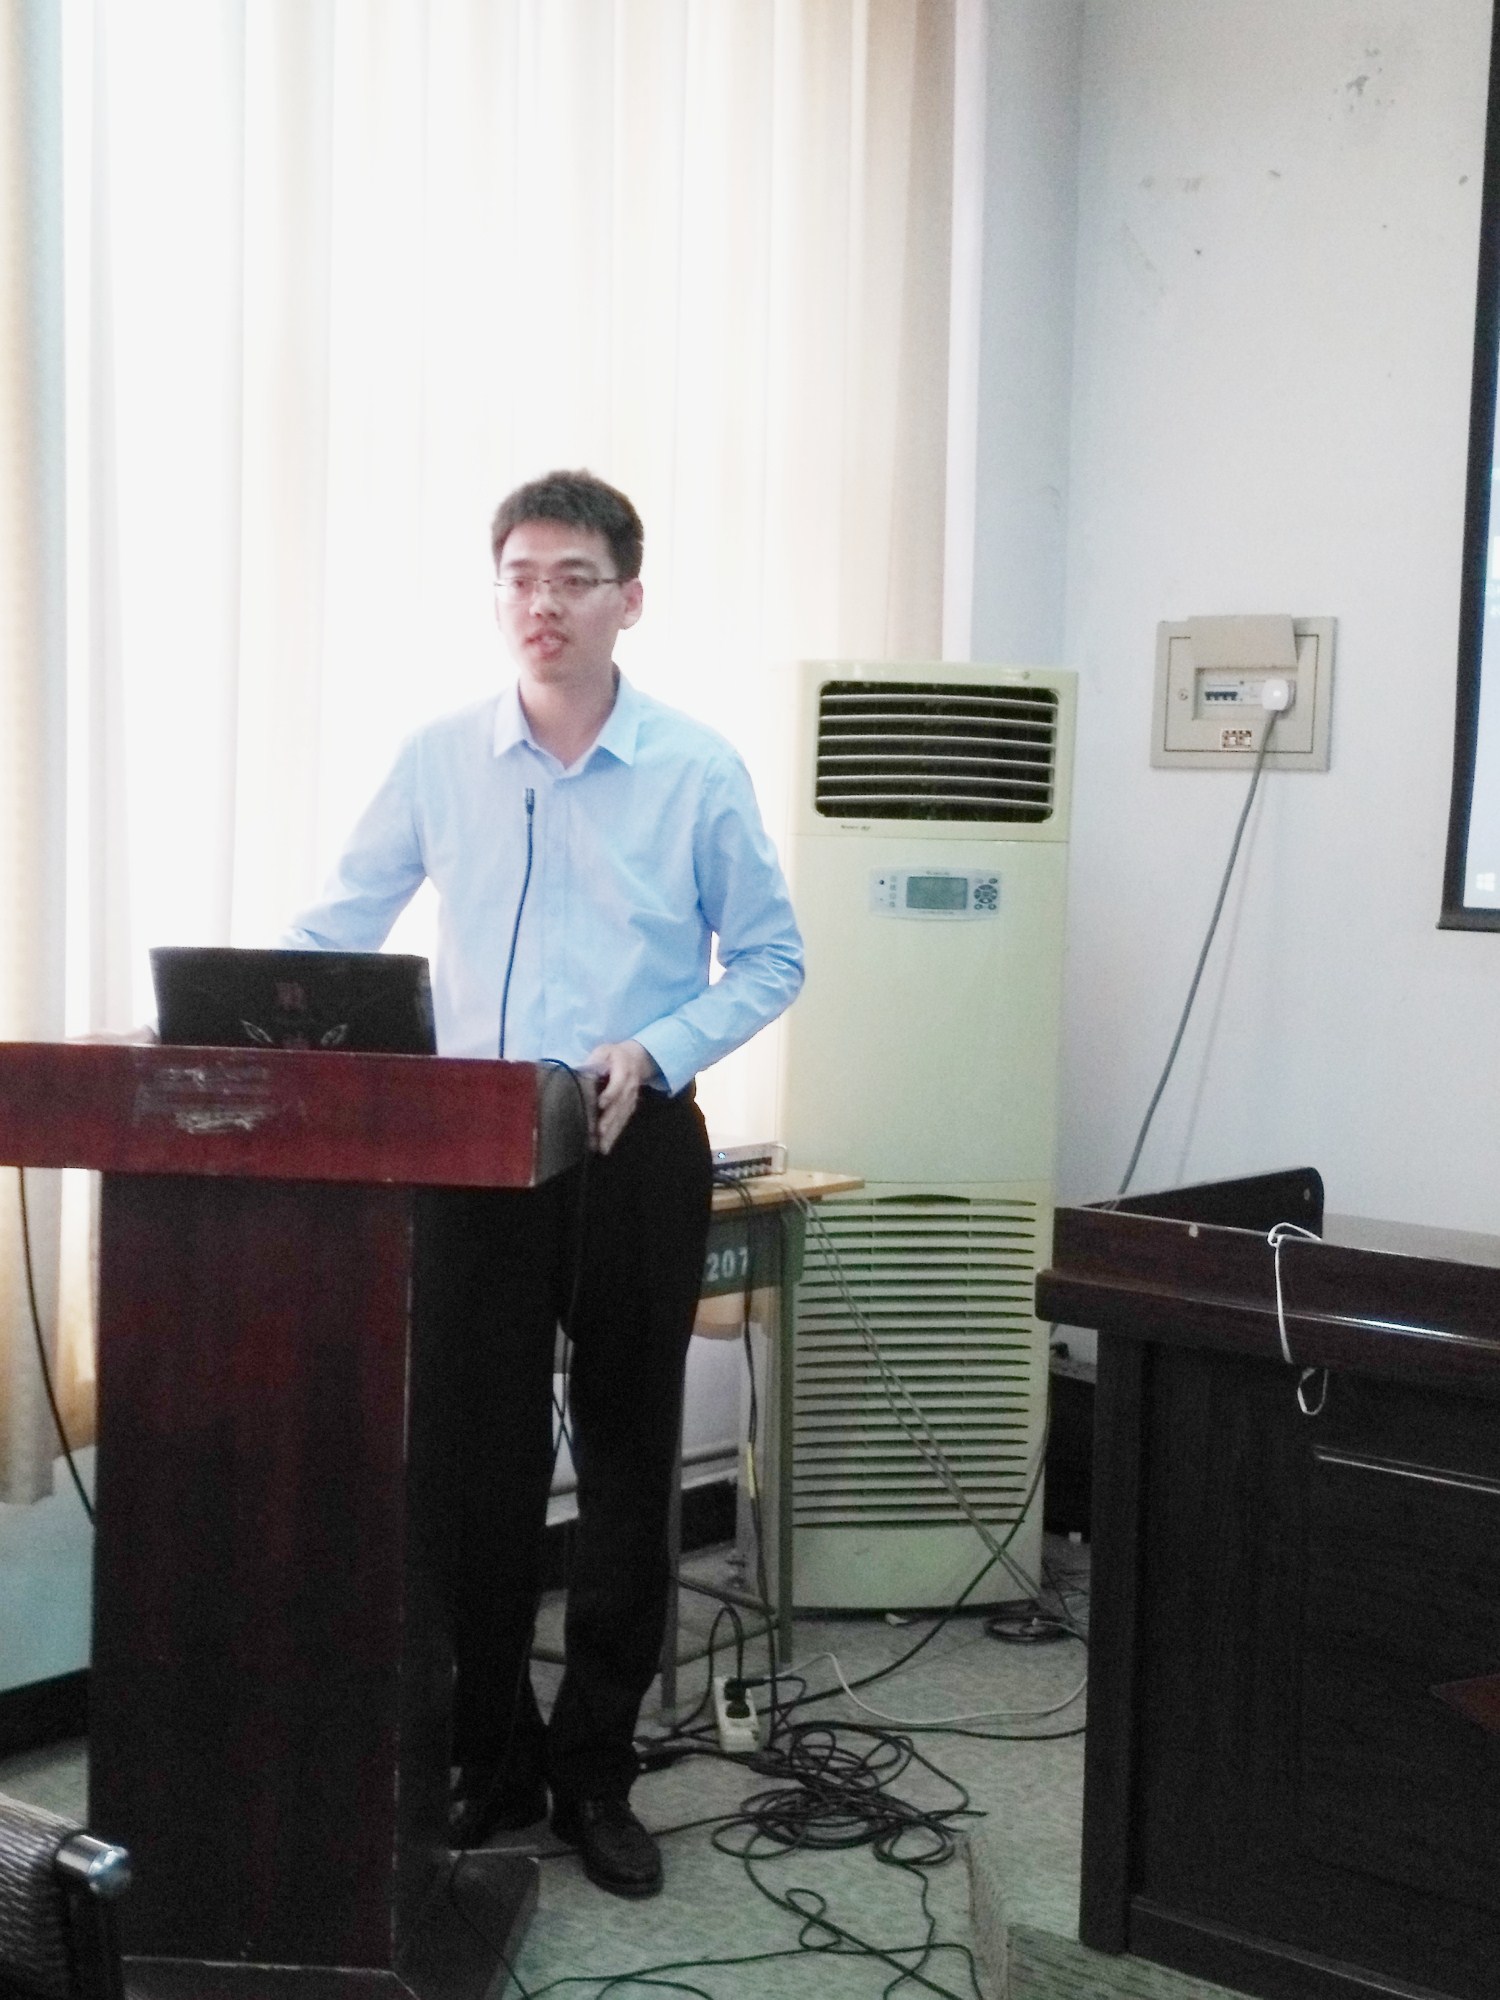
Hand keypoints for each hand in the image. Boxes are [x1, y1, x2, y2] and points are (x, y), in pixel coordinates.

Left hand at [582, 1039, 660, 1154]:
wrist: (637, 1058)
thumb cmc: (614, 1054)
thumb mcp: (603, 1050)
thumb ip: (593, 1061)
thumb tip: (577, 1074)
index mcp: (623, 1069)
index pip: (618, 1083)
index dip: (611, 1093)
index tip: (601, 1104)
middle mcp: (630, 1086)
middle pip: (620, 1104)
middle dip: (610, 1119)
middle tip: (599, 1132)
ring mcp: (631, 1098)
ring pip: (622, 1116)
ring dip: (612, 1132)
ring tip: (602, 1146)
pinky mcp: (630, 1107)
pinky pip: (623, 1122)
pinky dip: (614, 1135)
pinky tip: (605, 1146)